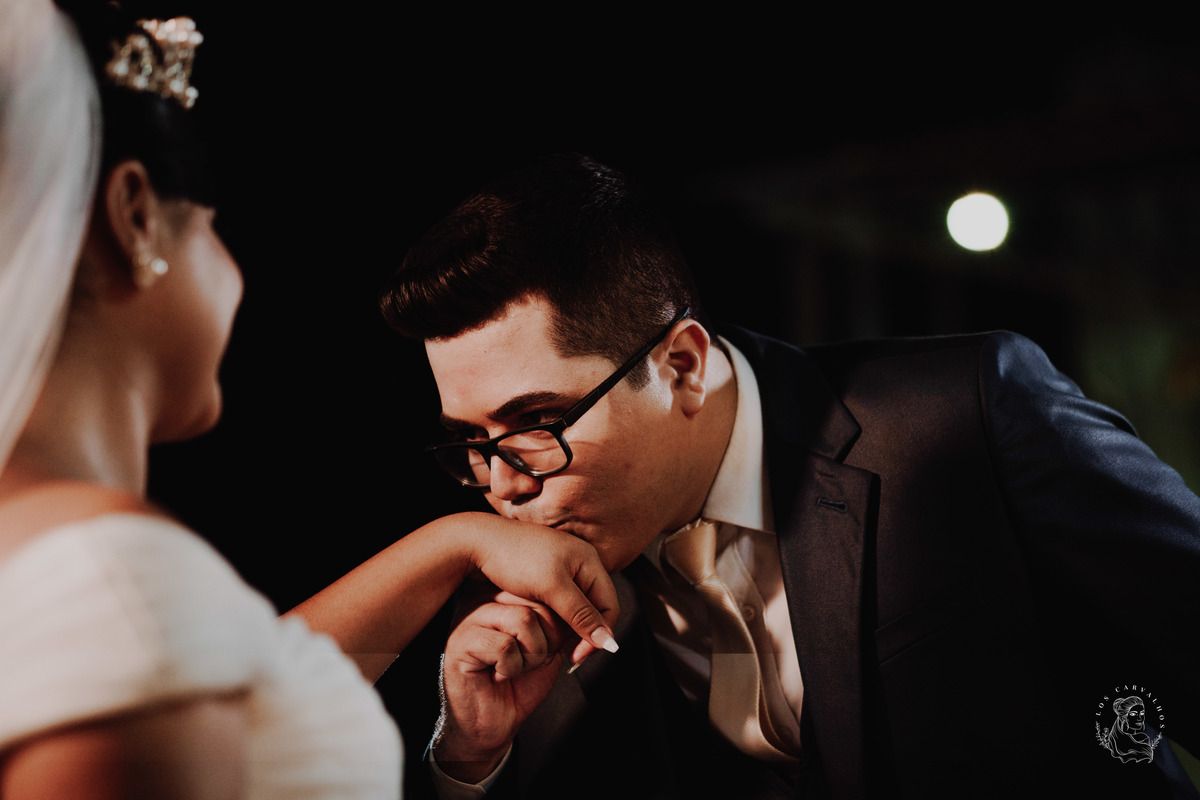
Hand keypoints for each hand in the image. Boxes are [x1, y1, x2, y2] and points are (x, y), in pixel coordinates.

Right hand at [433, 588, 567, 782]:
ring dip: (531, 655)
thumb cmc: (518, 684)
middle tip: (529, 663)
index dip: (560, 627)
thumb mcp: (551, 645)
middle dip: (548, 642)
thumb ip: (564, 622)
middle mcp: (485, 596)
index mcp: (506, 592)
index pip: (548, 591)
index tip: (547, 649)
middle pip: (539, 603)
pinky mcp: (461, 642)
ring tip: (514, 668)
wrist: (493, 722)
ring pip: (524, 619)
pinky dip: (511, 669)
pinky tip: (497, 675)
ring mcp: (469, 617)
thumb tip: (585, 610)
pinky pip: (505, 646)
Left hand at [462, 513, 620, 666]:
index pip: (609, 605)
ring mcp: (562, 568)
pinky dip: (553, 619)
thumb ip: (581, 614)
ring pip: (576, 608)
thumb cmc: (513, 558)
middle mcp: (580, 562)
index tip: (577, 656)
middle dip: (582, 633)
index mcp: (589, 559)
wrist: (475, 542)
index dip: (599, 634)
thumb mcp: (551, 587)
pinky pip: (560, 603)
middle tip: (562, 654)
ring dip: (567, 628)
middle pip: (595, 608)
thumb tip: (608, 642)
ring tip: (549, 643)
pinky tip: (539, 628)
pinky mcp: (545, 575)